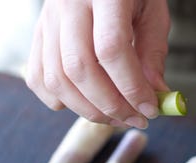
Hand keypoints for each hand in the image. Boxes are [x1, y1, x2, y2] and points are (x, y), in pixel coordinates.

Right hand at [25, 0, 169, 128]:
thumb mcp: (153, 13)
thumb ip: (153, 53)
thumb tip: (157, 97)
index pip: (111, 49)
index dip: (132, 88)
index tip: (151, 110)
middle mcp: (68, 3)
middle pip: (80, 69)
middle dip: (111, 105)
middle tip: (136, 119)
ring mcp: (48, 19)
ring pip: (57, 79)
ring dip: (89, 110)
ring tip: (117, 117)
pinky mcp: (39, 33)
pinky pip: (38, 78)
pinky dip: (61, 101)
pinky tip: (87, 105)